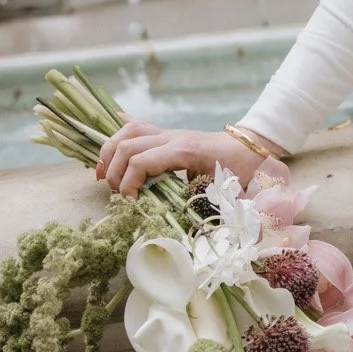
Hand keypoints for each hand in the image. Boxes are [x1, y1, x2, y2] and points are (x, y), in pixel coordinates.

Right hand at [94, 121, 267, 197]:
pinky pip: (135, 127)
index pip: (141, 162)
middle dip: (114, 173)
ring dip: (109, 153)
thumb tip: (175, 224)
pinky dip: (118, 140)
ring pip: (127, 132)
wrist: (249, 147)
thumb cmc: (238, 169)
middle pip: (127, 146)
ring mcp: (167, 133)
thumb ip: (199, 203)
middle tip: (118, 196)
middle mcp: (172, 137)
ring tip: (103, 177)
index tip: (130, 205)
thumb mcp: (220, 189)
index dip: (128, 184)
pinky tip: (107, 155)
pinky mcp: (165, 134)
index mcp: (183, 151)